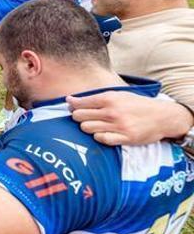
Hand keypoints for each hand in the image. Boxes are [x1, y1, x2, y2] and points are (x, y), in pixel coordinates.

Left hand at [68, 92, 192, 145]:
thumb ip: (95, 97)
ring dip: (88, 127)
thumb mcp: (118, 94)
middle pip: (79, 117)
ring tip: (96, 124)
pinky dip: (99, 136)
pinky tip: (104, 132)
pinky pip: (101, 139)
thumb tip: (70, 100)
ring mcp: (118, 126)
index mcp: (109, 98)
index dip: (73, 106)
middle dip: (78, 117)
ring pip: (87, 128)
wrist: (163, 116)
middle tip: (85, 117)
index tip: (72, 107)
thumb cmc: (137, 104)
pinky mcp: (125, 138)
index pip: (80, 103)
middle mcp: (112, 112)